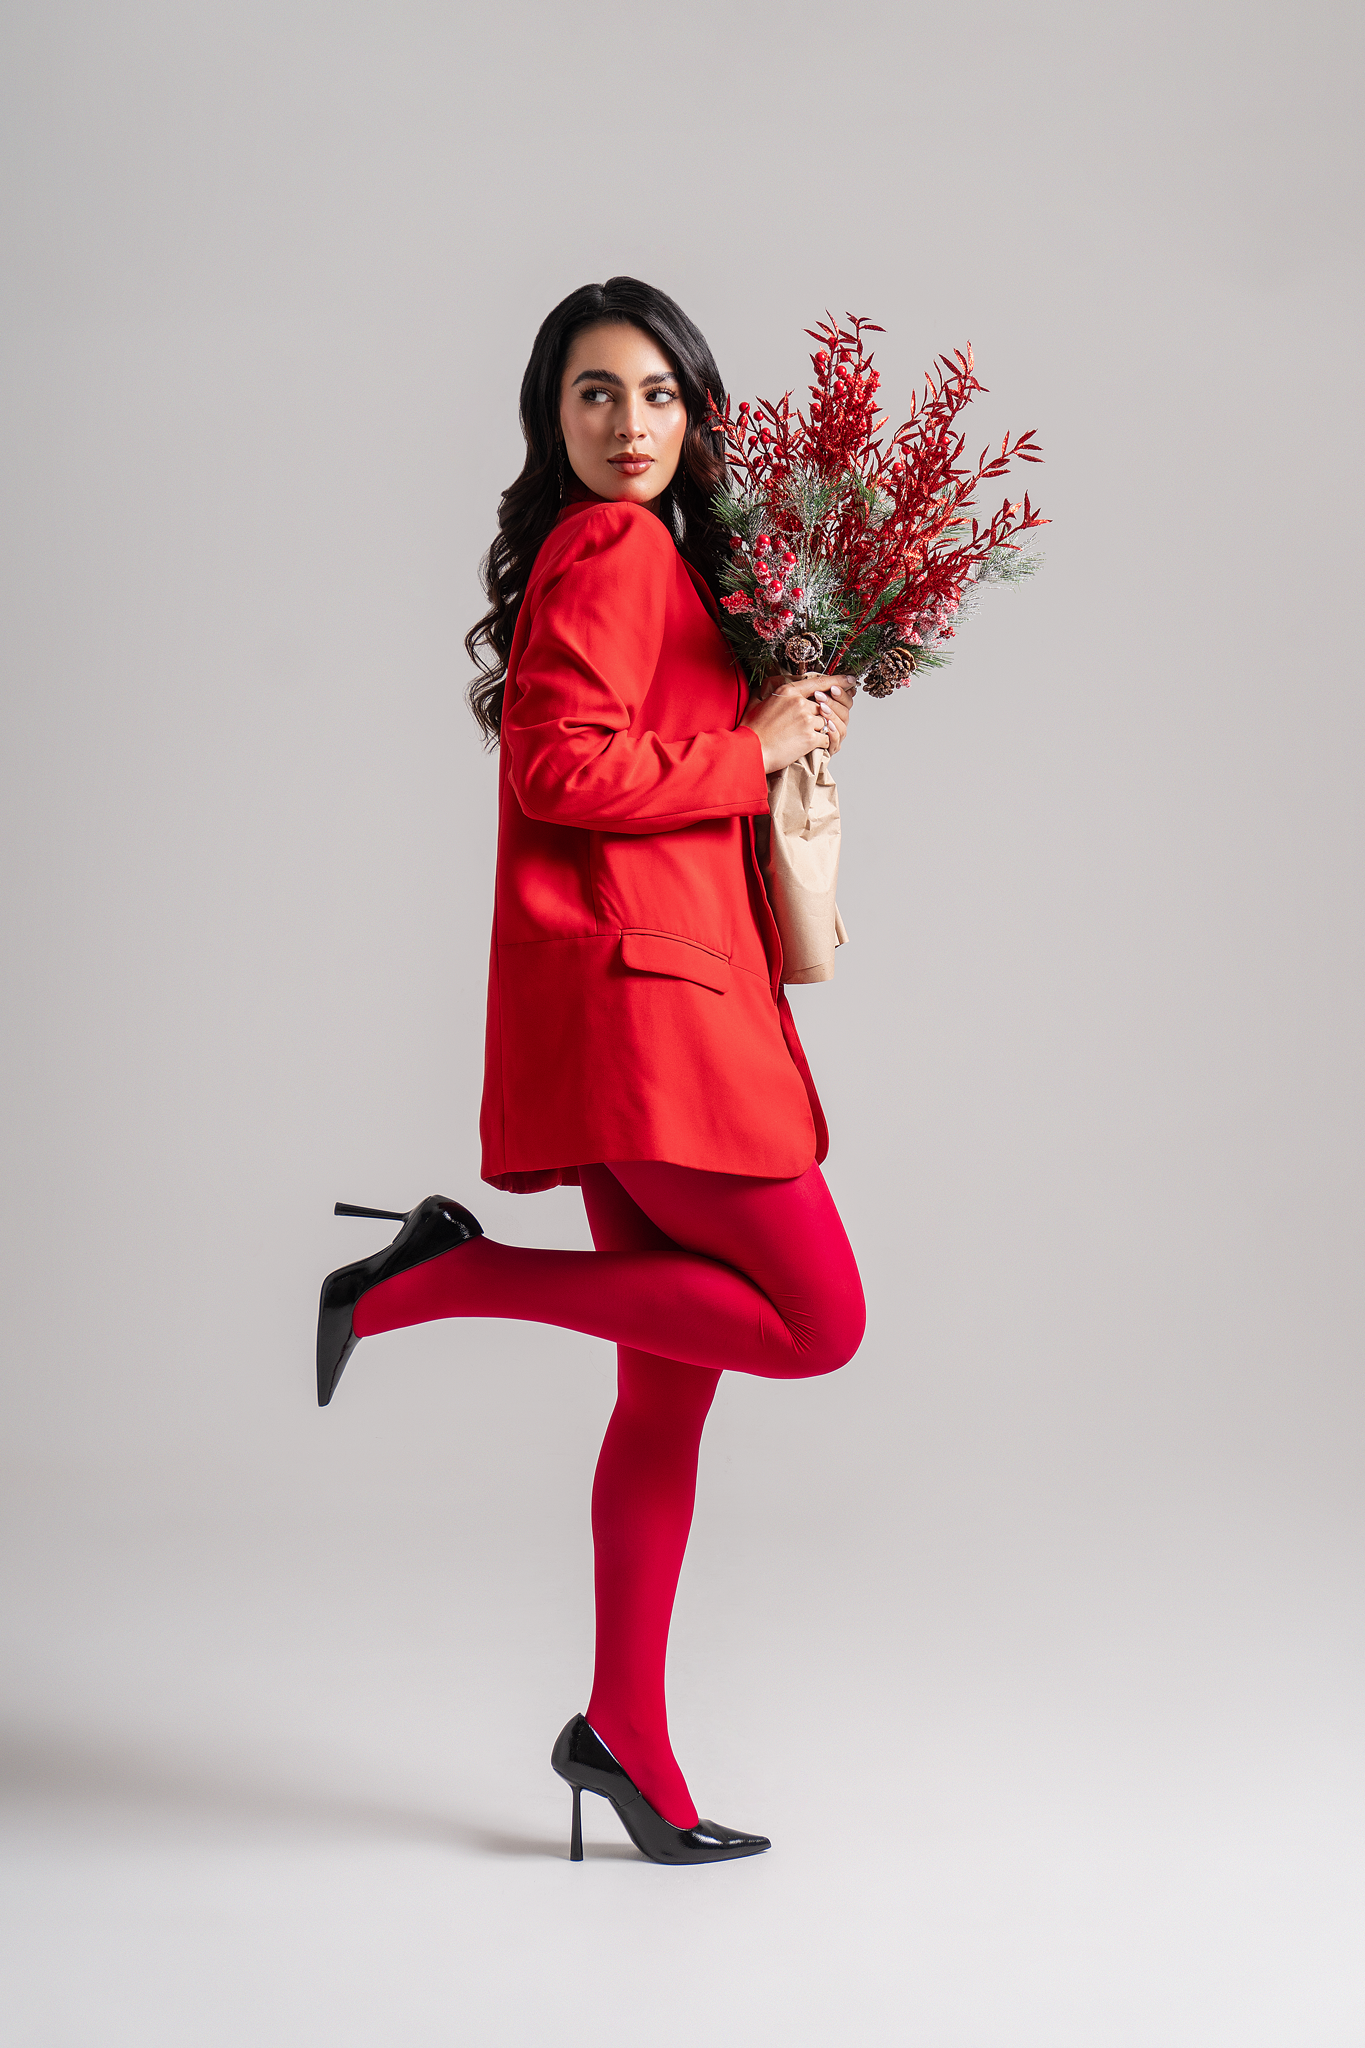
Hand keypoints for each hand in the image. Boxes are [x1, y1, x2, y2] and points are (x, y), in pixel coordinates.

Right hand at [741, 676, 856, 771]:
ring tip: (806, 737)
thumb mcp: (757, 703)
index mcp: (788, 692)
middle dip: (824, 715)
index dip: (838, 681)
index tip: (850, 680)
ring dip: (820, 730)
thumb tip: (767, 687)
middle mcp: (800, 703)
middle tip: (822, 721)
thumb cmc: (750, 730)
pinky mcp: (810, 738)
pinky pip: (825, 738)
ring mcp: (806, 721)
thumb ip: (768, 693)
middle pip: (824, 706)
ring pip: (826, 722)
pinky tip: (809, 746)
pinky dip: (821, 743)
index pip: (820, 683)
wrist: (749, 751)